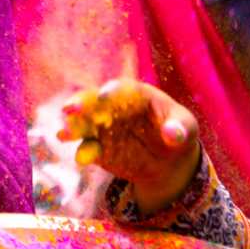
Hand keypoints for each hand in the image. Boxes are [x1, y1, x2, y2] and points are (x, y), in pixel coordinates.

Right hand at [58, 79, 199, 213]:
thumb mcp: (187, 127)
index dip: (111, 91)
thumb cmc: (178, 131)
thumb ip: (180, 127)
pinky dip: (84, 152)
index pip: (120, 88)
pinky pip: (89, 148)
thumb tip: (172, 133)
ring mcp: (103, 127)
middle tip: (69, 110)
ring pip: (84, 124)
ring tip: (63, 135)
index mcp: (134, 94)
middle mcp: (113, 107)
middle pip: (93, 102)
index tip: (104, 96)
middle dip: (80, 104)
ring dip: (72, 128)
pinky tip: (82, 158)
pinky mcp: (99, 148)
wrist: (168, 160)